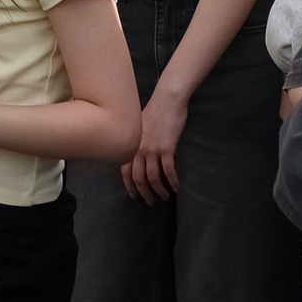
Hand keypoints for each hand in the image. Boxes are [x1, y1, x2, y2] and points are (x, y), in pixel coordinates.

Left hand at [120, 87, 187, 202]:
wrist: (168, 100)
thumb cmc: (154, 111)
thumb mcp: (138, 128)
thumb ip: (136, 143)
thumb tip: (138, 159)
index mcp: (130, 144)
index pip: (125, 172)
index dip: (130, 186)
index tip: (135, 195)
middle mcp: (138, 149)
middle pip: (139, 178)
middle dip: (144, 193)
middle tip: (150, 201)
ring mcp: (152, 149)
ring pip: (153, 178)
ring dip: (159, 191)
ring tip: (165, 197)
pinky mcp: (167, 148)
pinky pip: (169, 171)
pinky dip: (173, 182)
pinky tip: (176, 187)